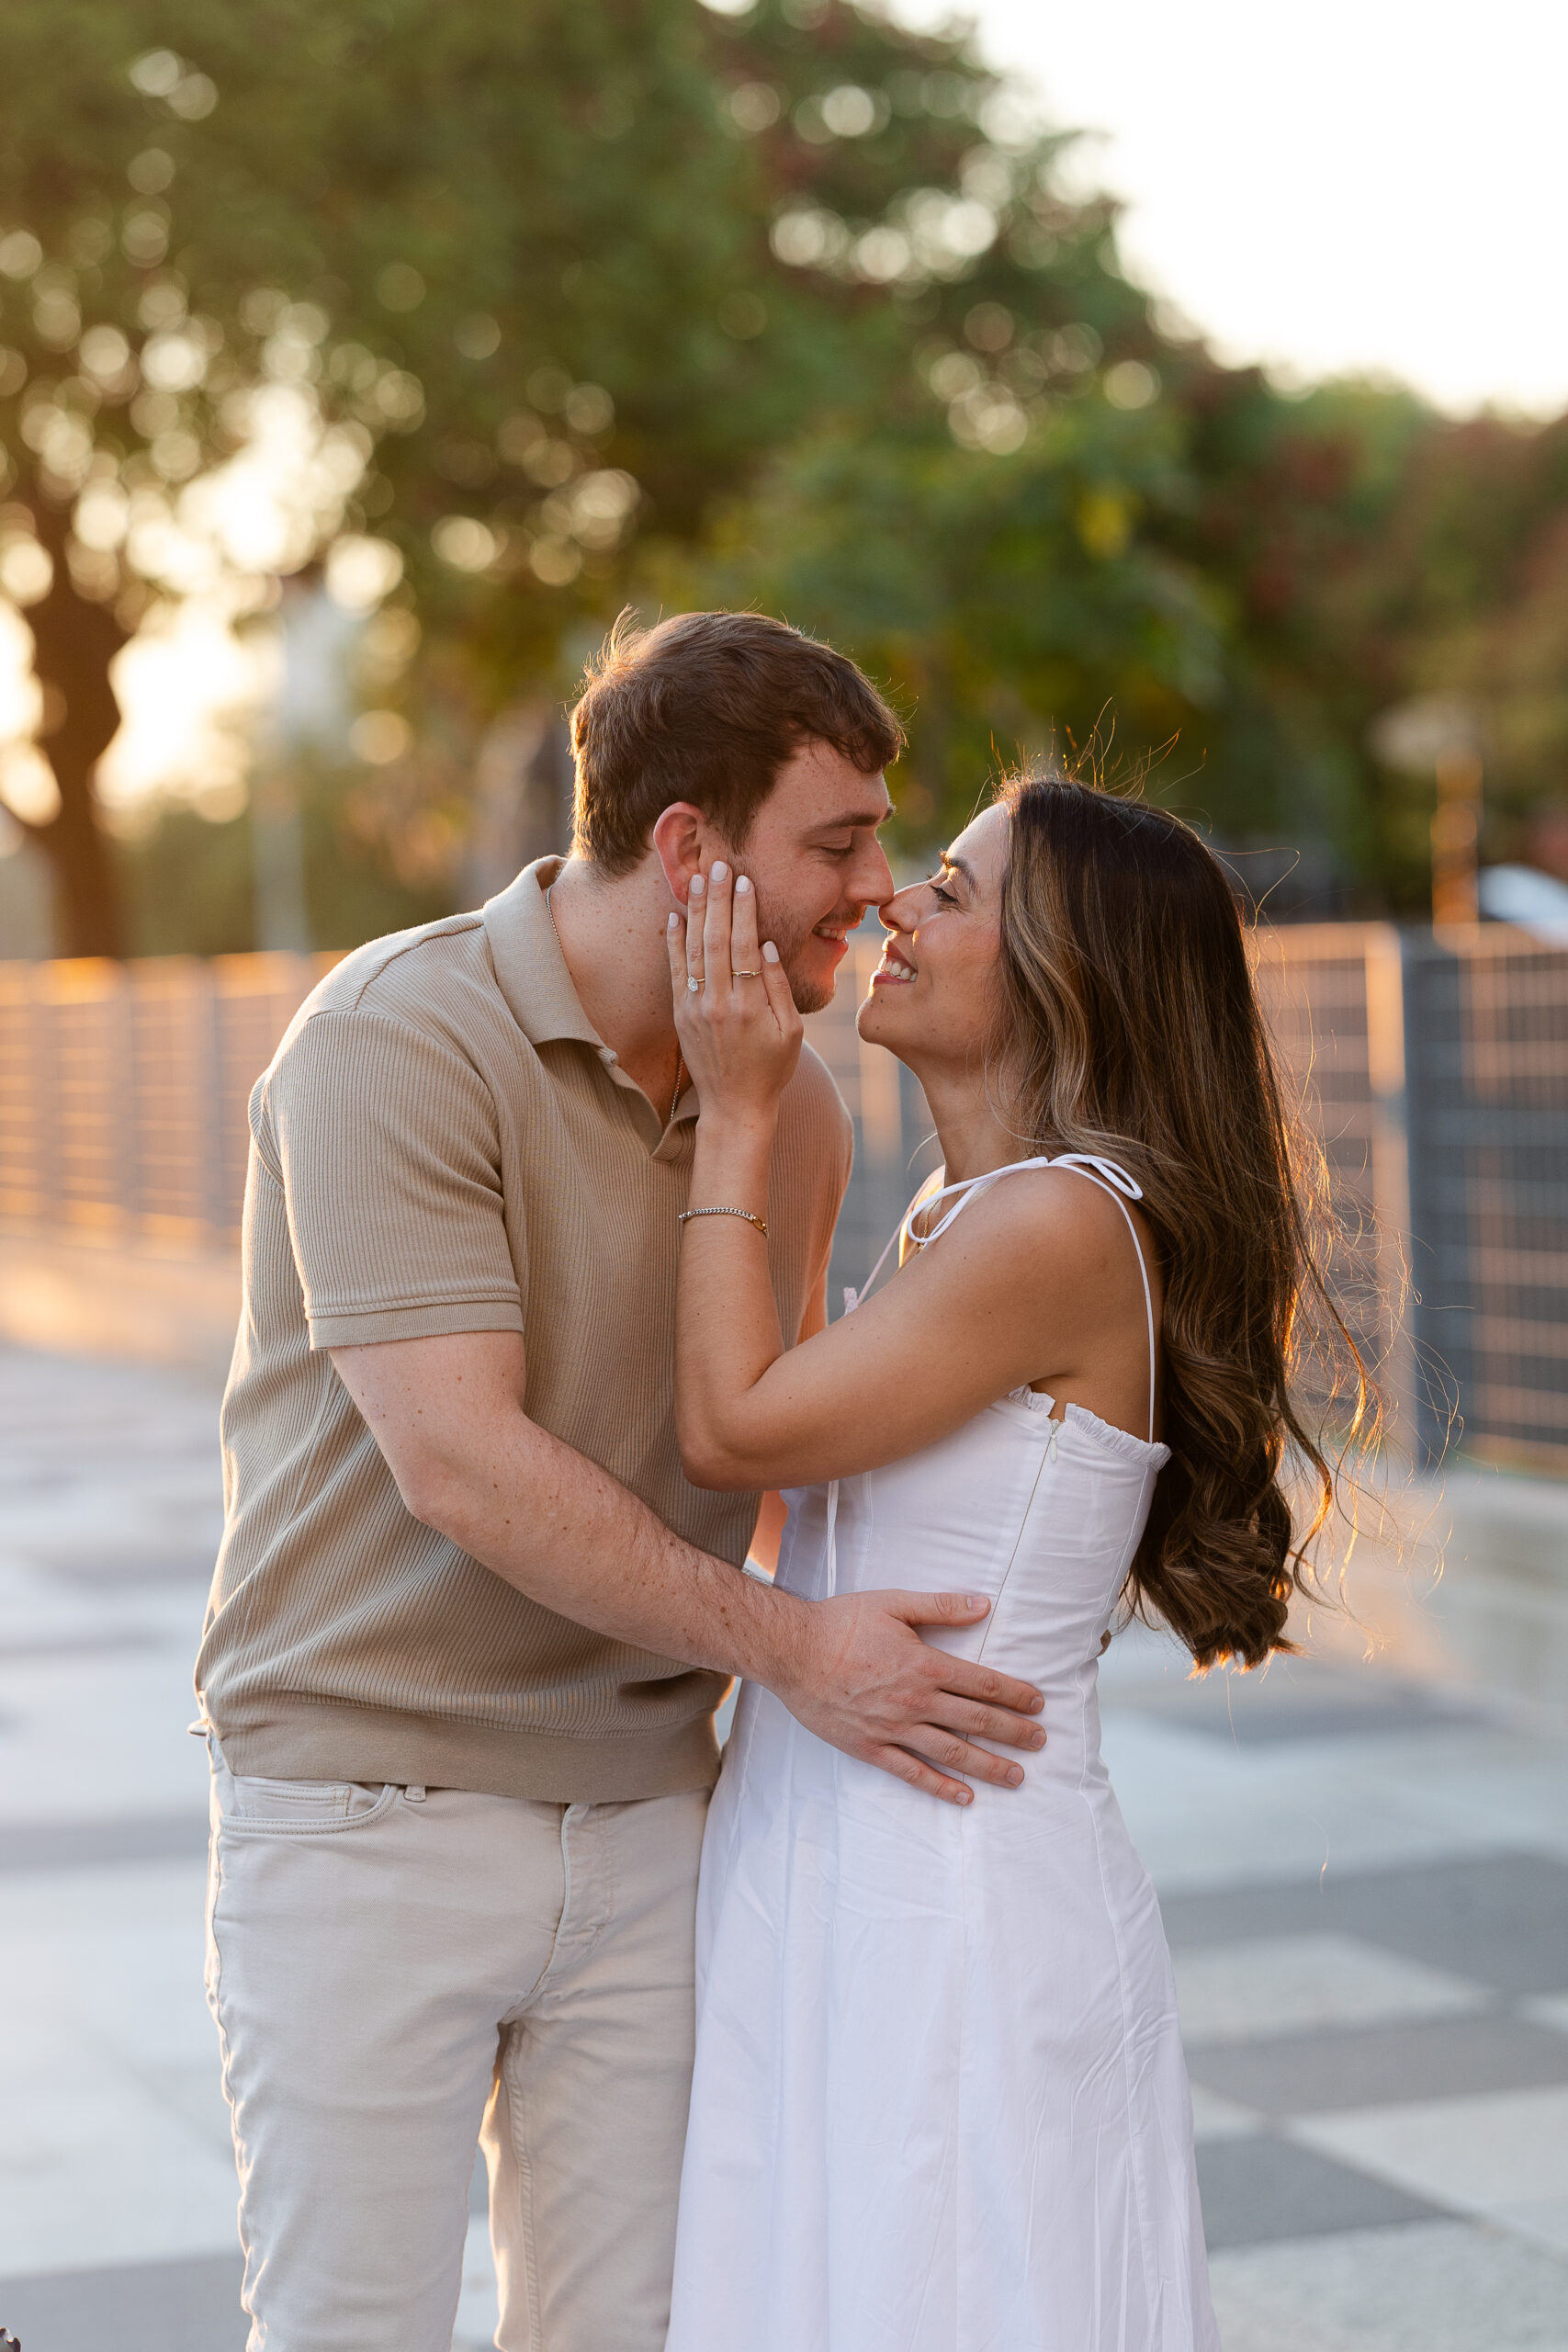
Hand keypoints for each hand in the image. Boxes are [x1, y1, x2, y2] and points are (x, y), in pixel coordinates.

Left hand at [667, 860, 802, 1130]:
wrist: (735, 1107)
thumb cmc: (772, 1069)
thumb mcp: (791, 1032)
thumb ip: (778, 987)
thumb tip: (763, 945)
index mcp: (749, 1005)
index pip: (744, 944)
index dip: (744, 909)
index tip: (745, 880)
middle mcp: (718, 1003)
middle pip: (715, 939)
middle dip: (717, 898)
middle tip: (718, 865)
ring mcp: (695, 1008)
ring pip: (693, 949)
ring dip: (694, 911)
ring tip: (696, 878)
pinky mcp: (680, 1015)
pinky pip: (675, 971)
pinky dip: (673, 942)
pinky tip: (674, 916)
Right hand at [768, 1588, 1047, 1804]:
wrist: (791, 1651)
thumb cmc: (841, 1623)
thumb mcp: (893, 1603)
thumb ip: (941, 1606)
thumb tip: (985, 1604)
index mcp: (925, 1664)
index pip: (983, 1683)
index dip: (1016, 1694)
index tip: (1038, 1703)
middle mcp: (915, 1701)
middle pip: (976, 1720)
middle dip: (1013, 1732)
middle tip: (1041, 1742)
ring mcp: (893, 1728)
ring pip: (952, 1752)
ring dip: (988, 1765)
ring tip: (1017, 1776)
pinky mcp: (870, 1747)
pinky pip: (912, 1773)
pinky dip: (941, 1787)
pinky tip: (965, 1797)